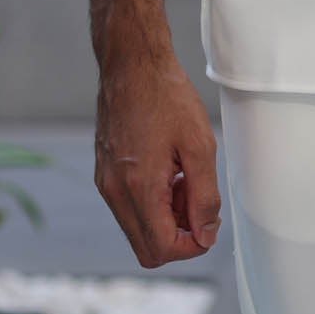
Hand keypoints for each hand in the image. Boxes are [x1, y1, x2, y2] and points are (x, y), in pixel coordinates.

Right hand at [94, 49, 221, 268]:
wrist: (132, 64)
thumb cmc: (167, 96)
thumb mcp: (200, 145)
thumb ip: (204, 196)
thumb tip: (205, 234)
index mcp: (138, 188)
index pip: (163, 249)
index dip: (193, 245)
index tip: (210, 219)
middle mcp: (115, 193)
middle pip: (147, 249)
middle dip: (179, 235)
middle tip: (197, 199)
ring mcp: (106, 184)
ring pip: (138, 230)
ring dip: (166, 218)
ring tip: (184, 179)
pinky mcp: (104, 174)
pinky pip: (129, 208)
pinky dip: (152, 203)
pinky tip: (168, 171)